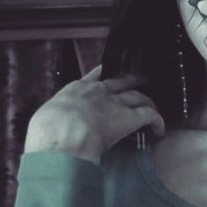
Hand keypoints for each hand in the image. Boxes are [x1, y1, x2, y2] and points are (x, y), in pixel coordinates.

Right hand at [24, 63, 165, 163]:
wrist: (64, 133)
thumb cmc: (48, 129)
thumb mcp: (46, 119)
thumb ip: (53, 120)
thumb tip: (50, 130)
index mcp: (77, 90)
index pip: (94, 77)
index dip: (104, 75)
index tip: (109, 74)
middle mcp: (99, 93)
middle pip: (121, 82)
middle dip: (131, 80)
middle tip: (140, 79)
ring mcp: (116, 104)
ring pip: (138, 96)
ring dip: (147, 100)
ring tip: (153, 104)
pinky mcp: (130, 118)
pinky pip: (149, 116)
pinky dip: (157, 121)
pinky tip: (160, 130)